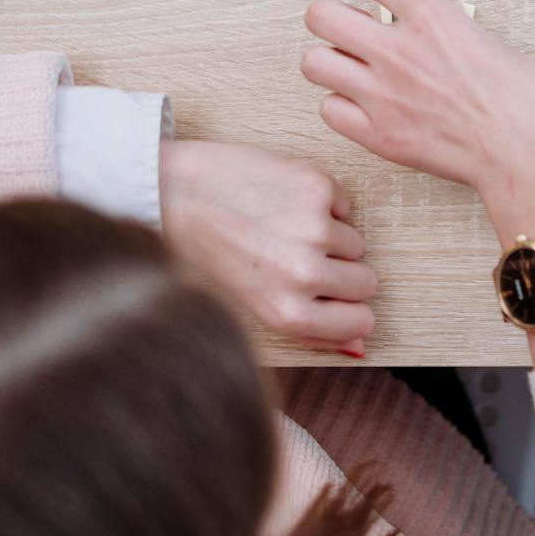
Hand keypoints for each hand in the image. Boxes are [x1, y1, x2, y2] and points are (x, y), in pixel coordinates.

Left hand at [157, 138, 376, 356]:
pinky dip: (324, 204)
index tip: (334, 299)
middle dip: (342, 273)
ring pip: (357, 243)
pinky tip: (283, 203)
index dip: (349, 309)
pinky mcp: (317, 188)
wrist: (168, 191)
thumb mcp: (246, 309)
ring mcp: (314, 228)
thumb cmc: (199, 252)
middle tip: (301, 260)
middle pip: (366, 282)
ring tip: (283, 230)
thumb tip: (358, 348)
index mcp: (286, 313)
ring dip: (330, 238)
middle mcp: (304, 274)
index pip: (362, 323)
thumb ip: (307, 332)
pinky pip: (345, 206)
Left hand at [301, 0, 534, 368]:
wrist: (528, 154)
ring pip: (313, 62)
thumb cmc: (526, 101)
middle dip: (335, 19)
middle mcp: (398, 50)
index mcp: (433, 16)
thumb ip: (449, 31)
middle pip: (321, 15)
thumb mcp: (491, 40)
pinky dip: (342, 106)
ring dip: (332, 63)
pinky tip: (365, 107)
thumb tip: (435, 34)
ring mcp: (382, 94)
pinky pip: (329, 110)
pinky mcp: (378, 135)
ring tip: (354, 71)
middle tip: (354, 32)